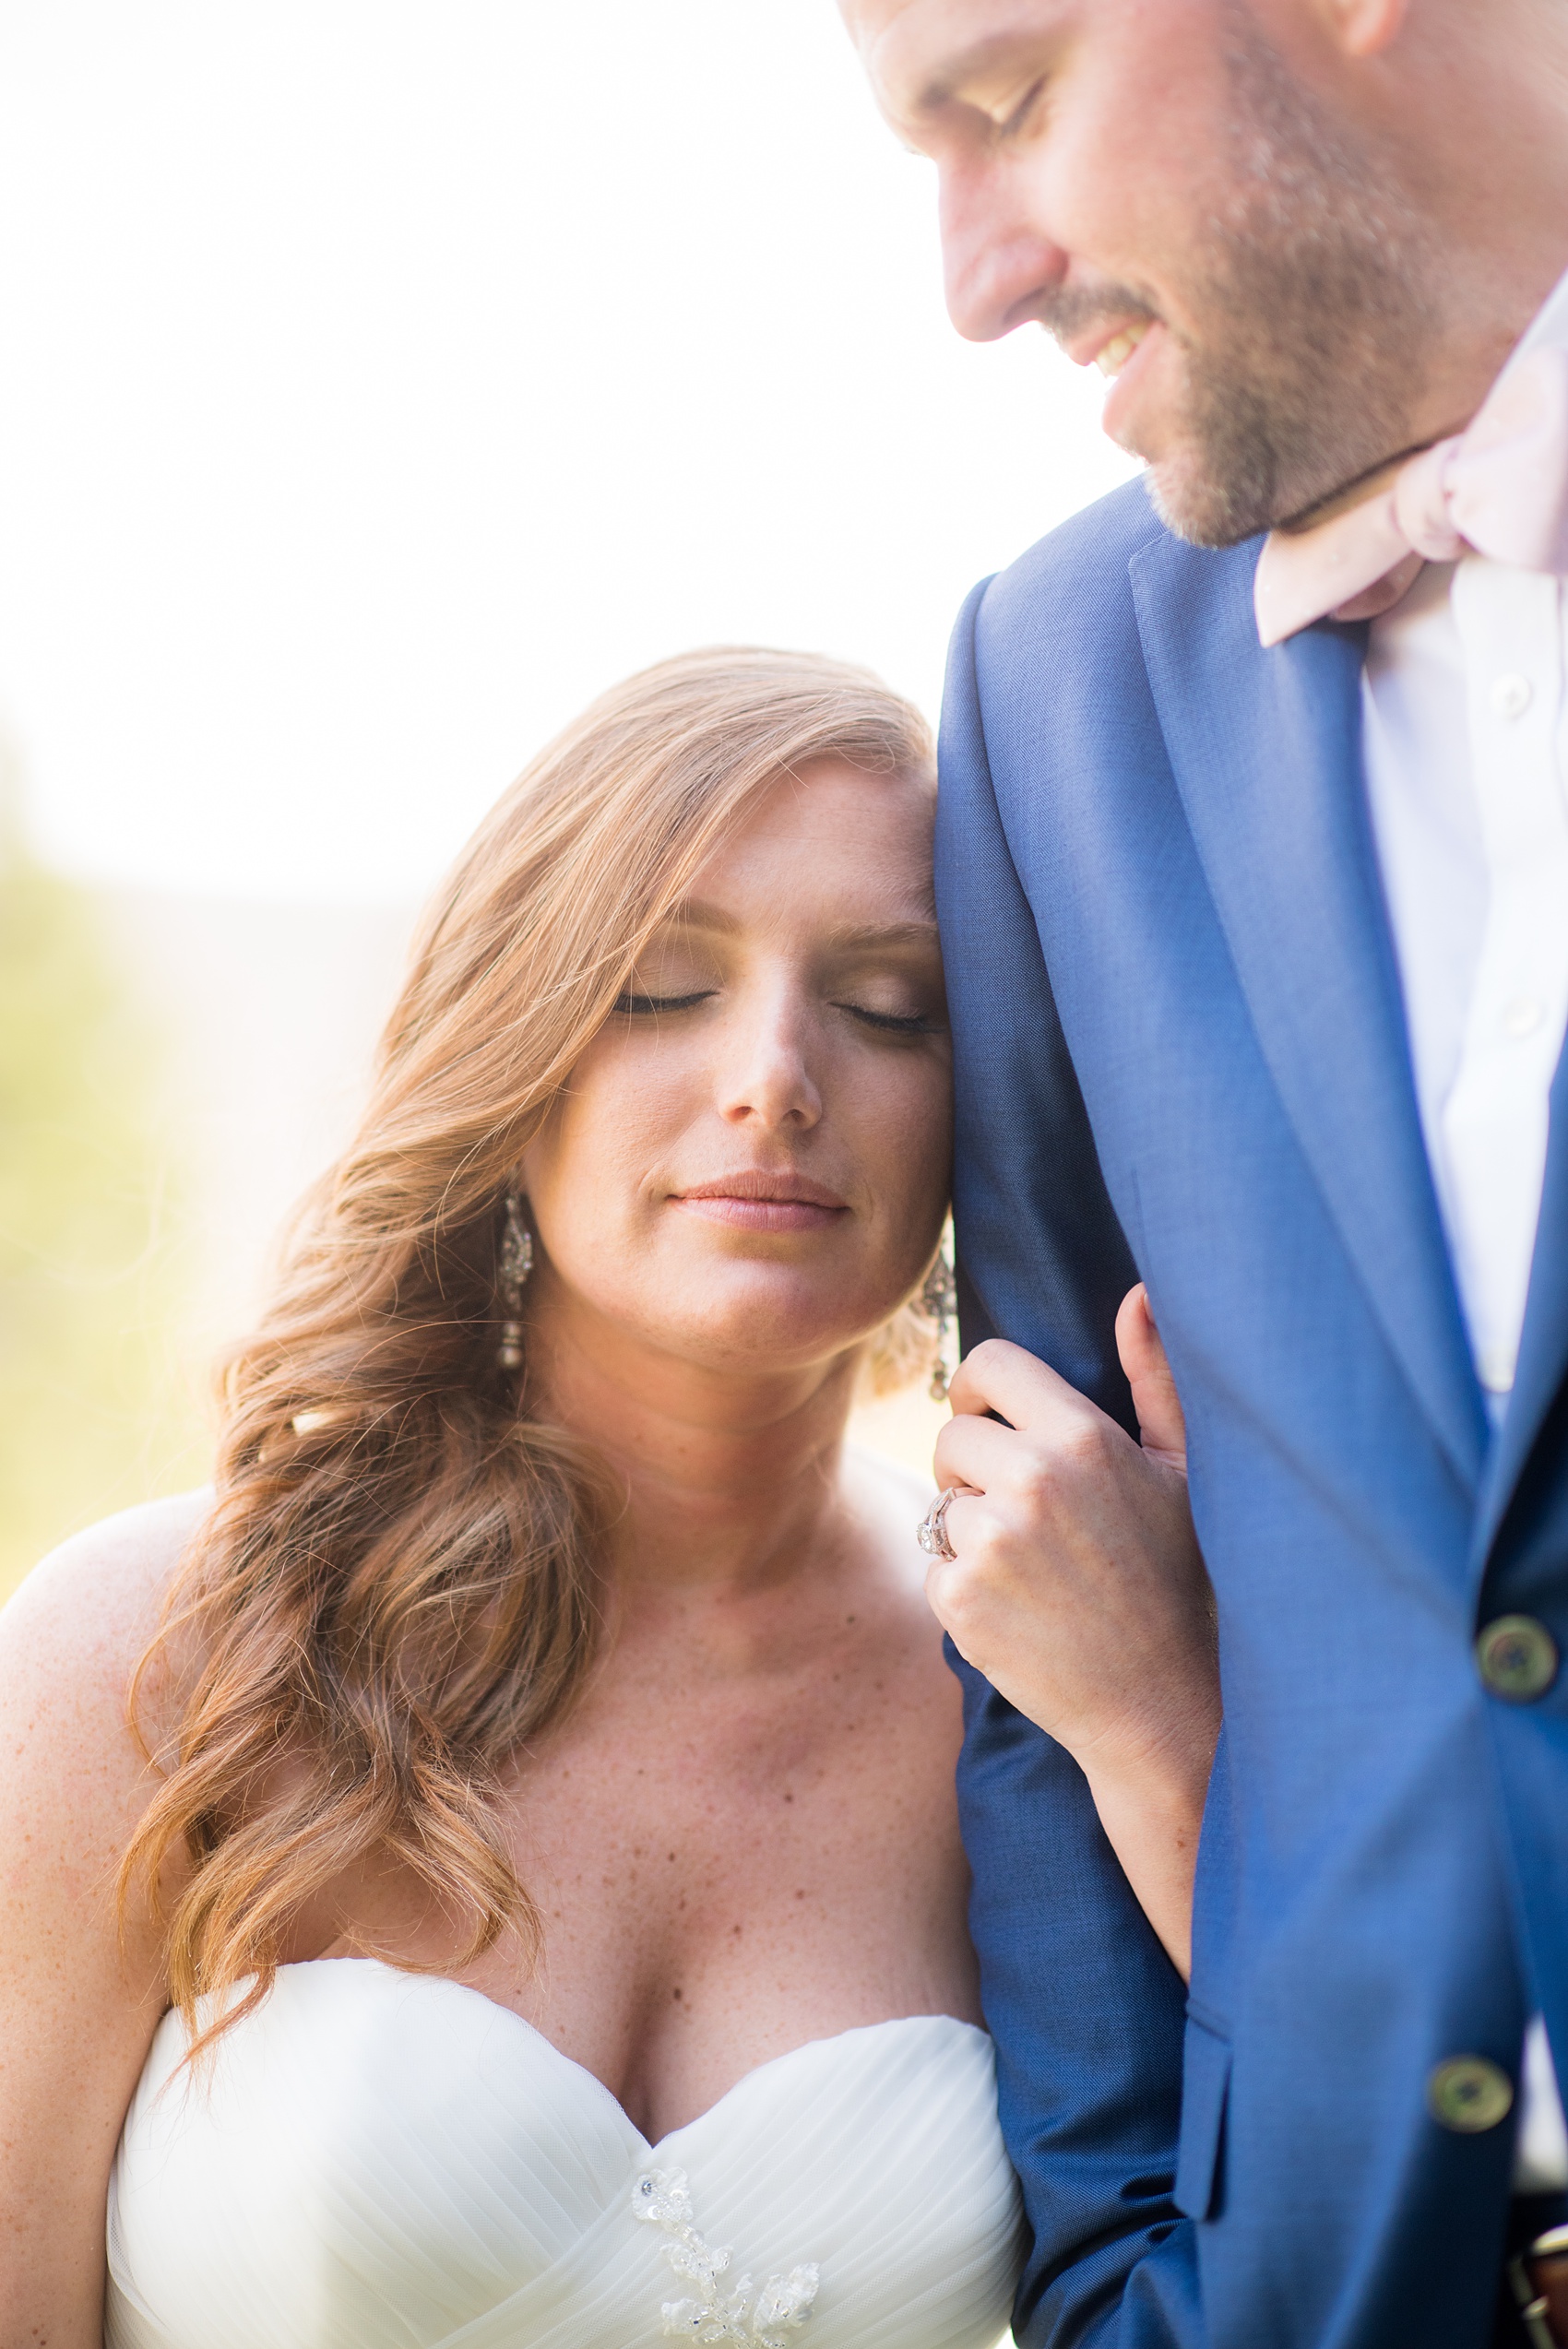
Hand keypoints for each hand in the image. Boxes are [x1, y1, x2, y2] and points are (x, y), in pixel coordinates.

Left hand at [926, 1286, 1218, 1975]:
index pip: (988, 1363)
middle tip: (1028, 1512)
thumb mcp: (1184, 1471)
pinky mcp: (959, 1602)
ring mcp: (990, 1544)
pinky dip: (964, 1584)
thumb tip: (1138, 1293)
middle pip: (953, 1433)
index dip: (983, 1389)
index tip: (997, 1419)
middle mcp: (1030, 1482)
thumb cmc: (1184, 1579)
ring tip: (1038, 1569)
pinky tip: (1022, 1608)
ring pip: (943, 1502)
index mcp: (1082, 1437)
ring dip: (972, 1528)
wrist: (1164, 1705)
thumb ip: (1154, 1377)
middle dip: (976, 1465)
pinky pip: (936, 1563)